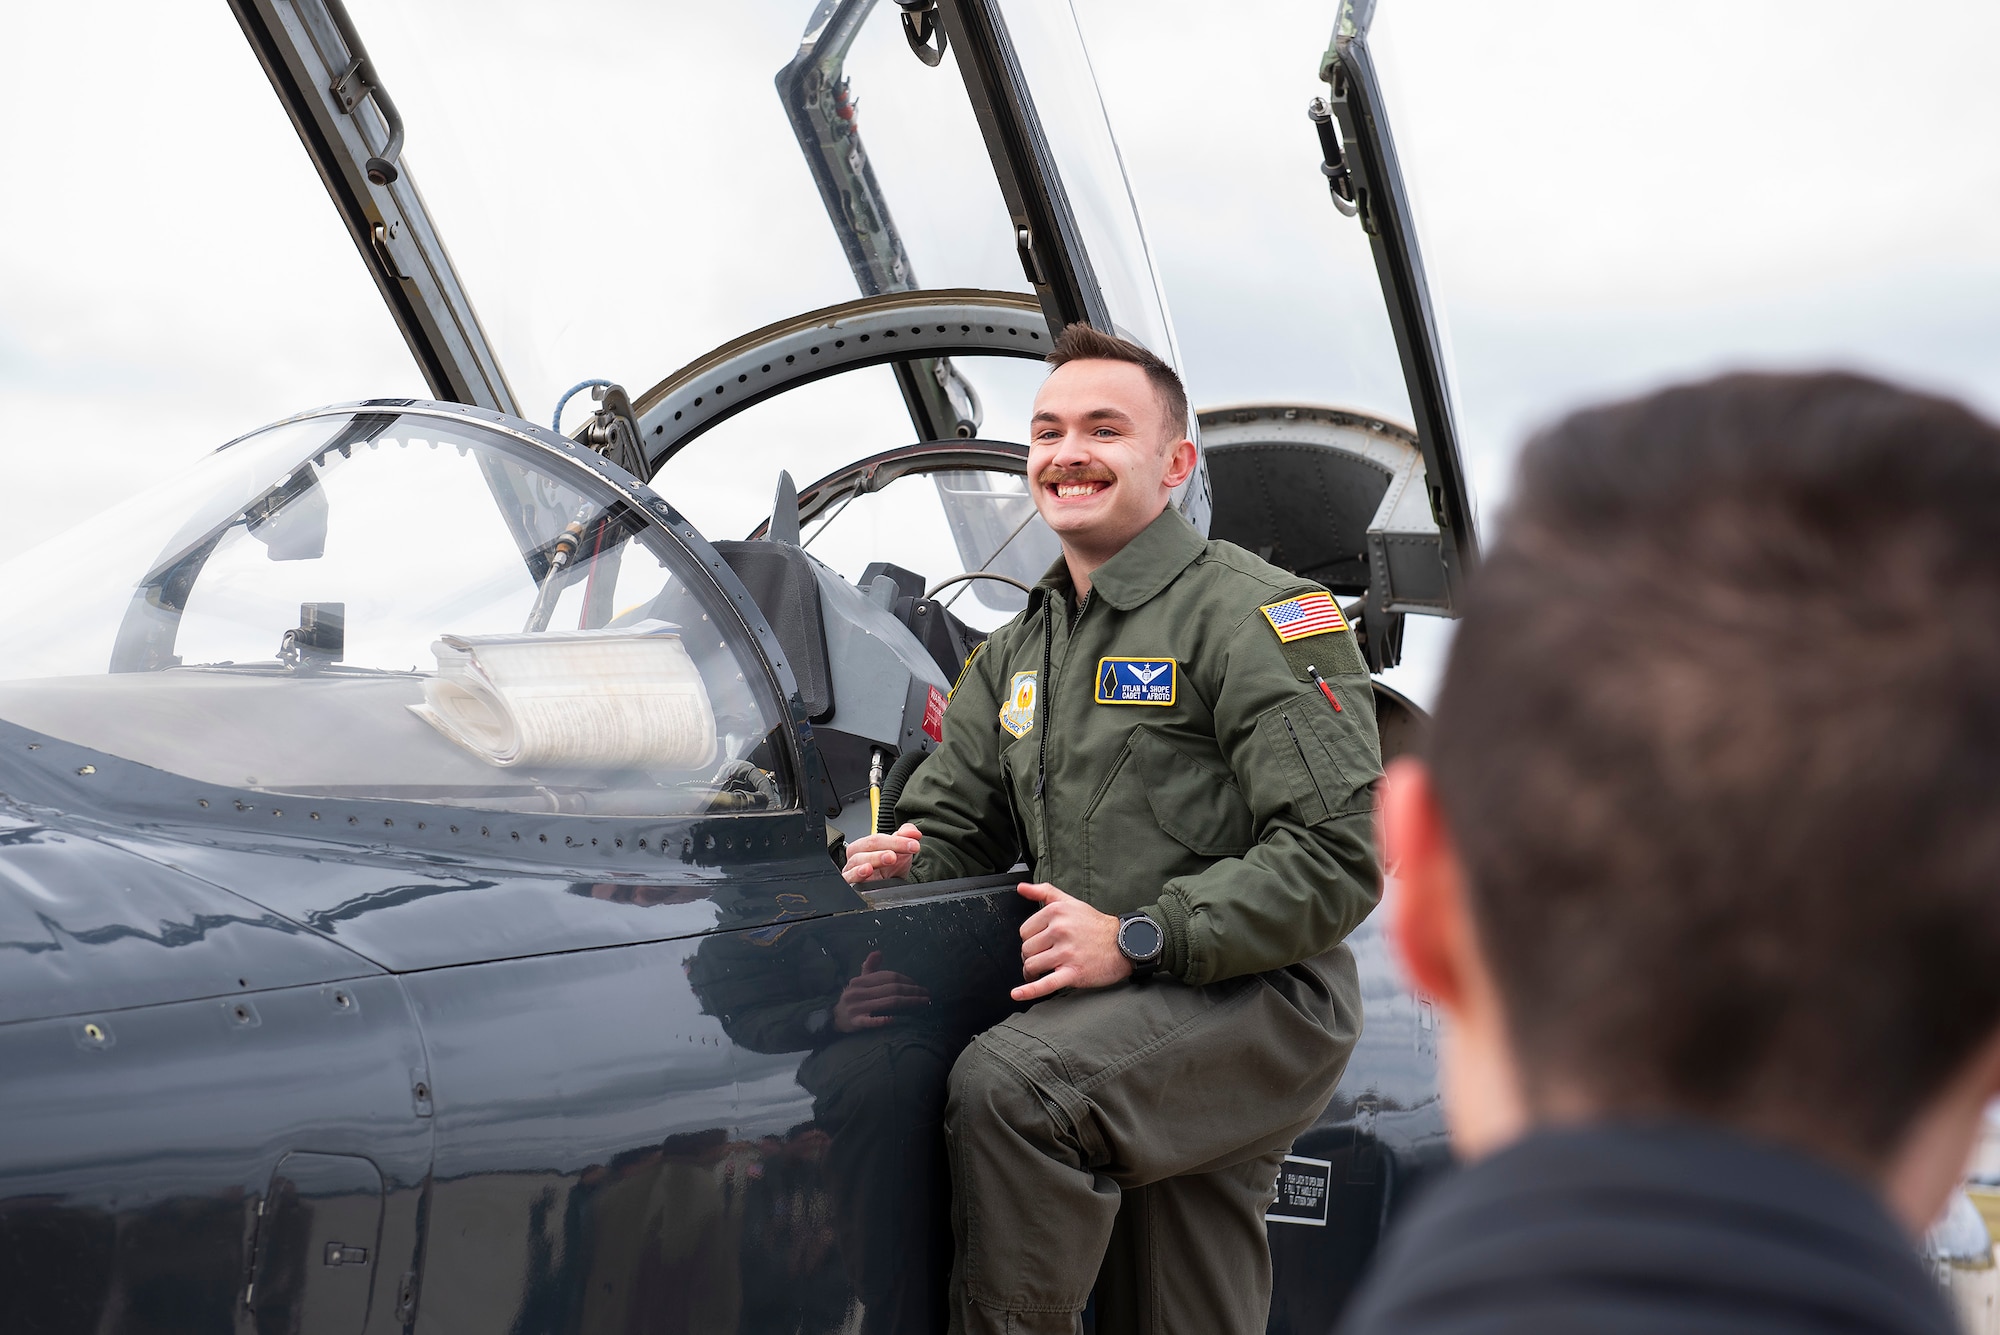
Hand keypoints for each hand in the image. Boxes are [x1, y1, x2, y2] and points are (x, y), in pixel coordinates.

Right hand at [833, 951, 929, 1030]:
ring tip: (923, 1003)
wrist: (835, 1017)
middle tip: (926, 994)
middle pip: (891, 989)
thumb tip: (878, 952)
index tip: (919, 985)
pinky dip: (881, 1020)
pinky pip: (869, 1021)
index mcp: (860, 981)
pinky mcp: (855, 1023)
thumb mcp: (859, 981)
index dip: (906, 980)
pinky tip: (893, 1019)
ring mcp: (856, 1008)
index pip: (888, 977)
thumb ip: (869, 967)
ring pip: (887, 1003)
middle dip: (912, 991)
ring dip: (908, 1003)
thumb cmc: (854, 998)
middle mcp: (857, 992)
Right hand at [842, 823, 922, 883]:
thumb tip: (914, 832)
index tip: (913, 845)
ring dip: (875, 858)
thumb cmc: (890, 869)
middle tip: (900, 852)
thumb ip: (906, 836)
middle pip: (867, 846)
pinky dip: (856, 873)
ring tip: (889, 858)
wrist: (889, 888)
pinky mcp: (850, 884)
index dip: (897, 840)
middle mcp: (856, 856)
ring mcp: (851, 870)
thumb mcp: (900, 851)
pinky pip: (848, 877)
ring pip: (858, 860)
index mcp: (865, 845)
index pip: (879, 838)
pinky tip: (866, 870)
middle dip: (887, 847)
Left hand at [1013, 882, 1131, 1001]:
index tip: (1040, 943)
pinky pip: (1046, 984)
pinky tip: (1018, 994)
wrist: (1124, 943)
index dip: (1030, 939)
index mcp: (1056, 912)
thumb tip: (1021, 887)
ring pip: (1032, 965)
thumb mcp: (1070, 901)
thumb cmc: (1095, 924)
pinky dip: (1029, 990)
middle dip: (1031, 956)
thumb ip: (1044, 892)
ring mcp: (1066, 952)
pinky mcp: (1073, 972)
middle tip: (1043, 958)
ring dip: (1032, 973)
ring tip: (1040, 972)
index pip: (1024, 931)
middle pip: (1026, 949)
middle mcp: (1060, 930)